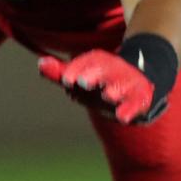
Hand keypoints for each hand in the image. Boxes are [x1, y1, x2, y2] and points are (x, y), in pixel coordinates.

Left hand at [38, 50, 165, 123]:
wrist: (140, 78)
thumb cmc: (102, 79)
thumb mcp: (81, 75)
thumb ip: (60, 72)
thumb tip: (40, 63)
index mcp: (98, 62)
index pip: (86, 62)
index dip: (76, 70)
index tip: (65, 80)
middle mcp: (113, 69)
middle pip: (104, 70)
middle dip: (94, 75)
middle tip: (83, 83)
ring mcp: (128, 83)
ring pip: (122, 85)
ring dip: (115, 89)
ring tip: (107, 96)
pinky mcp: (140, 97)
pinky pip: (136, 103)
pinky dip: (130, 109)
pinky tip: (122, 118)